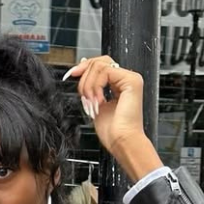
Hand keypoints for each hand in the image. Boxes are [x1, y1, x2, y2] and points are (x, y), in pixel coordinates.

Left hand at [63, 55, 161, 179]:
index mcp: (119, 84)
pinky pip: (106, 71)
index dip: (84, 68)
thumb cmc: (112, 132)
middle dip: (84, 75)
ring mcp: (130, 78)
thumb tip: (81, 71)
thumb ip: (90, 87)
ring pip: (100, 65)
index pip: (100, 65)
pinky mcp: (131, 80)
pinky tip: (98, 100)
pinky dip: (95, 86)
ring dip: (88, 84)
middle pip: (100, 61)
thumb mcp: (94, 104)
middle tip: (82, 94)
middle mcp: (126, 79)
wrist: (122, 142)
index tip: (72, 74)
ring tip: (91, 102)